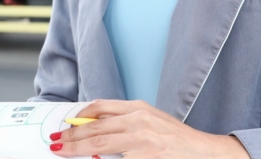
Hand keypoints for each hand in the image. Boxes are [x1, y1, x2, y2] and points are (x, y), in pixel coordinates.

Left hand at [49, 100, 249, 158]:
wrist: (206, 153)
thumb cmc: (176, 140)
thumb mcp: (149, 120)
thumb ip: (123, 121)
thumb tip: (91, 127)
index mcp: (138, 109)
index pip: (100, 108)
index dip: (78, 117)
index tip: (64, 126)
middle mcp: (138, 121)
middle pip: (94, 128)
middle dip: (71, 137)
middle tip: (54, 143)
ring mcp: (142, 141)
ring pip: (99, 145)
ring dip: (77, 150)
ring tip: (62, 152)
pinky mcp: (146, 157)